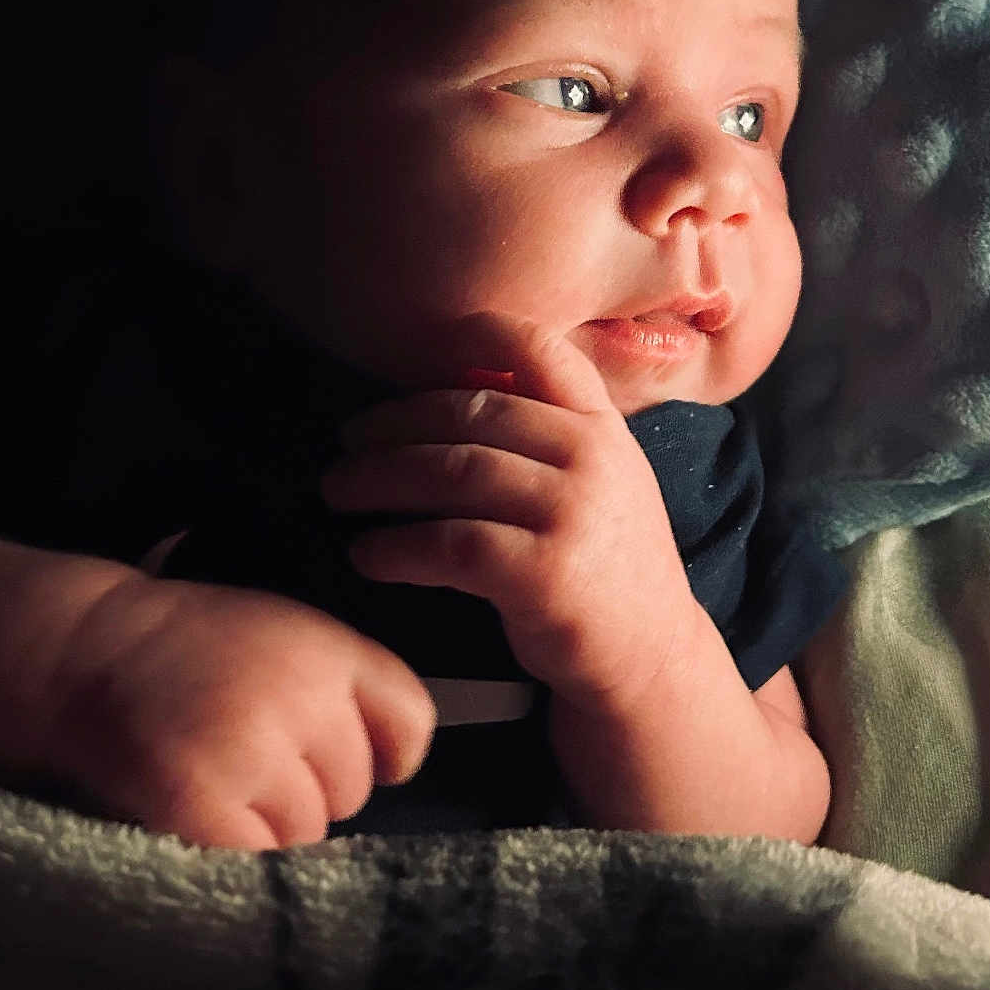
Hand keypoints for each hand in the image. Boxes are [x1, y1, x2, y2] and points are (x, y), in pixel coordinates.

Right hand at [49, 575, 436, 849]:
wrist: (84, 650)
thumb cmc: (187, 650)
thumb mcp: (282, 634)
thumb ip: (343, 688)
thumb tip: (394, 773)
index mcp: (329, 649)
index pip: (409, 725)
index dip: (383, 752)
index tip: (342, 755)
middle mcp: (303, 698)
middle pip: (353, 790)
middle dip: (309, 788)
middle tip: (245, 759)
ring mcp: (254, 753)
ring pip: (306, 833)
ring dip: (269, 826)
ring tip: (216, 784)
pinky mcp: (205, 803)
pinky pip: (257, 862)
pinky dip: (232, 853)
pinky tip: (199, 817)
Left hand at [320, 313, 699, 707]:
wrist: (651, 655)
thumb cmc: (602, 563)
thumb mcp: (600, 479)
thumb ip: (547, 432)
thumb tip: (450, 388)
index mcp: (601, 425)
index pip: (540, 350)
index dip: (475, 334)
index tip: (414, 348)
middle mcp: (592, 456)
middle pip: (472, 411)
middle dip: (394, 423)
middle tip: (346, 441)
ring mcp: (572, 513)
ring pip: (452, 472)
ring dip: (379, 479)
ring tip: (338, 490)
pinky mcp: (545, 573)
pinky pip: (449, 544)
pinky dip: (396, 547)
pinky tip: (368, 553)